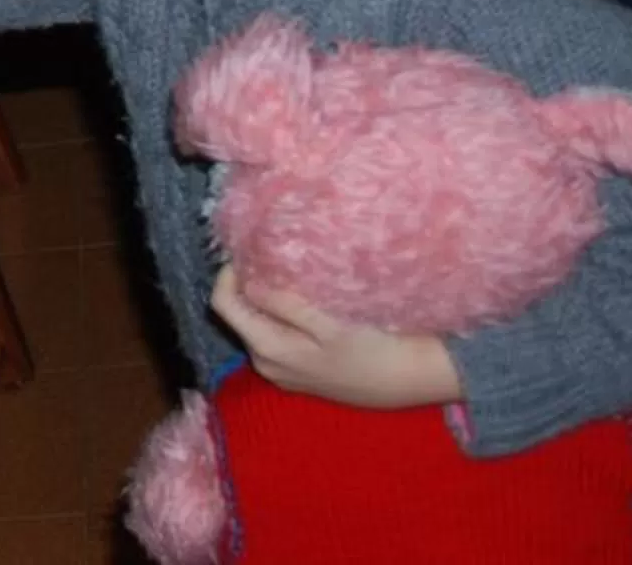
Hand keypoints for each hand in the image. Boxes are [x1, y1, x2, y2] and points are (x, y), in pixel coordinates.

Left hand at [211, 268, 464, 409]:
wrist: (408, 382)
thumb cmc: (372, 349)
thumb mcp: (328, 324)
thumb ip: (284, 305)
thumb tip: (247, 283)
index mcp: (267, 349)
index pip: (223, 305)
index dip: (229, 273)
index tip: (248, 251)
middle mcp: (265, 364)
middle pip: (238, 314)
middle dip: (247, 284)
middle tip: (270, 257)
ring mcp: (281, 371)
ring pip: (257, 325)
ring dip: (265, 300)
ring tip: (289, 276)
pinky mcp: (298, 372)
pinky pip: (274, 337)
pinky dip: (279, 317)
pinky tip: (303, 303)